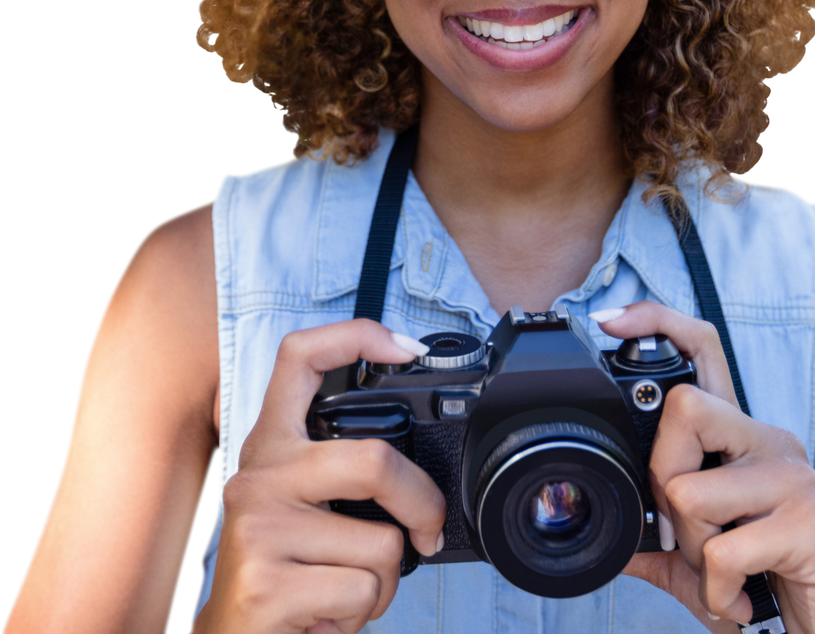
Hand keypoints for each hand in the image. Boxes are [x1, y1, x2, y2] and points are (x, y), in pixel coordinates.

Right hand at [192, 319, 445, 633]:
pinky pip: (363, 591)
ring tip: (342, 585)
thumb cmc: (282, 571)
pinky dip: (364, 613)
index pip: (299, 356)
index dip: (356, 335)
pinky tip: (326, 614)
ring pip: (382, 543)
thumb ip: (339, 471)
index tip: (404, 348)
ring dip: (383, 581)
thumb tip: (419, 467)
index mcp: (271, 444)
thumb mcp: (298, 505)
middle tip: (428, 528)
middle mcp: (259, 476)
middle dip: (422, 502)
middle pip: (373, 460)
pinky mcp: (267, 587)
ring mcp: (258, 530)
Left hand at [593, 302, 814, 633]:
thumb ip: (658, 538)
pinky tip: (738, 599)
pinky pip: (721, 551)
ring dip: (691, 551)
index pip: (703, 348)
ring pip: (689, 491)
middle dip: (663, 479)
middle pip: (684, 408)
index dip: (656, 322)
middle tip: (685, 531)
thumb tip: (605, 528)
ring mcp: (794, 478)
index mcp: (741, 437)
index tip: (610, 322)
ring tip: (723, 574)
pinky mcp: (813, 524)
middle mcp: (770, 441)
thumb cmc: (768, 583)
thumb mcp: (701, 557)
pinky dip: (715, 590)